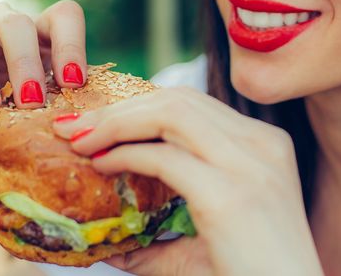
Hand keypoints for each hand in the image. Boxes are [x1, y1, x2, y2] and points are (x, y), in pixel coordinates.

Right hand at [0, 0, 87, 166]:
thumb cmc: (4, 130)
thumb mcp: (35, 123)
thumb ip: (57, 115)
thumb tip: (87, 126)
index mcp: (38, 38)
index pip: (62, 16)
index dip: (71, 43)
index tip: (74, 83)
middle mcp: (1, 29)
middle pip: (16, 22)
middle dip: (26, 62)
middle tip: (32, 102)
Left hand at [53, 87, 323, 275]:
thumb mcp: (216, 238)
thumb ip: (168, 232)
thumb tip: (111, 242)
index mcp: (265, 146)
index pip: (193, 104)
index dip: (139, 105)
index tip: (98, 121)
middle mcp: (262, 145)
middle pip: (179, 98)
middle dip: (120, 108)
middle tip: (75, 126)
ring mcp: (250, 167)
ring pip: (170, 113)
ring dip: (116, 122)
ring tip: (81, 141)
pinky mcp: (230, 197)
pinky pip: (164, 159)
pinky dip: (125, 155)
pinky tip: (101, 165)